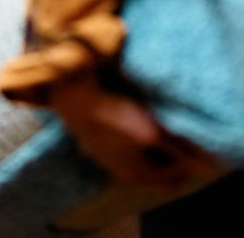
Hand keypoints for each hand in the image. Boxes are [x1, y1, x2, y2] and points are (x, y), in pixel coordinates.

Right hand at [50, 72, 217, 188]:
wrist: (74, 100)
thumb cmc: (114, 117)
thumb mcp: (152, 132)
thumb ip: (178, 150)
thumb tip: (204, 165)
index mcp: (137, 175)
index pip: (173, 179)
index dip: (188, 164)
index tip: (194, 145)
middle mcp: (122, 171)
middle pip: (156, 170)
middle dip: (170, 156)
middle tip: (179, 134)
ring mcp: (107, 157)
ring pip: (140, 158)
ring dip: (153, 146)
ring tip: (160, 124)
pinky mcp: (97, 142)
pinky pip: (125, 147)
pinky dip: (136, 139)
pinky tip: (135, 120)